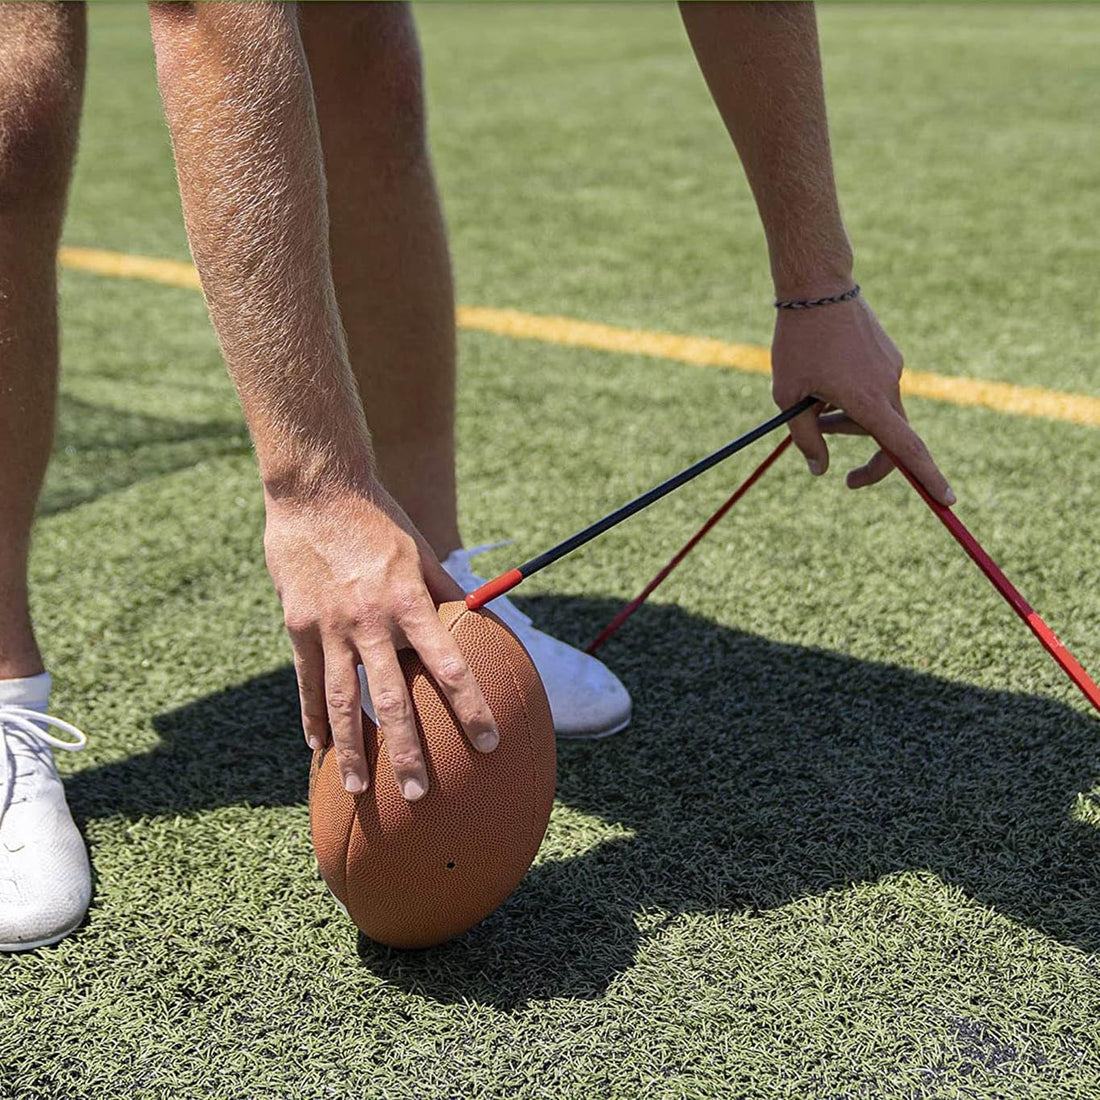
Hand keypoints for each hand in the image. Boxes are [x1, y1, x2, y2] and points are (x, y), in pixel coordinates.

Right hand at [263, 476, 498, 800]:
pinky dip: (314, 718)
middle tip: (417, 792)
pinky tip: (320, 749)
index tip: (489, 741)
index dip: (471, 706)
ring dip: (351, 749)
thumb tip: (481, 620)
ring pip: (340, 701)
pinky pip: (307, 682)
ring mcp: (329, 626)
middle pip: (390, 699)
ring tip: (358, 788)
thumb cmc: (379, 519)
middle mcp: (370, 621)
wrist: (317, 491)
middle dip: (405, 750)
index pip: (449, 665)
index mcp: (409, 602)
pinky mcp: (298, 626)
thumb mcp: (421, 551)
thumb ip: (447, 592)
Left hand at [771, 294, 954, 504]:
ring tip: (813, 397)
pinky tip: (826, 372)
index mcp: (868, 399)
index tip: (945, 499)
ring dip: (846, 416)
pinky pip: (874, 388)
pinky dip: (852, 394)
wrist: (817, 287)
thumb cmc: (798, 343)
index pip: (904, 448)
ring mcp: (892, 368)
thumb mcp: (788, 397)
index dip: (926, 476)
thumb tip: (820, 471)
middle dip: (852, 441)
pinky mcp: (888, 355)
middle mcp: (888, 385)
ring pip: (876, 410)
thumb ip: (805, 437)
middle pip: (883, 434)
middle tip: (818, 437)